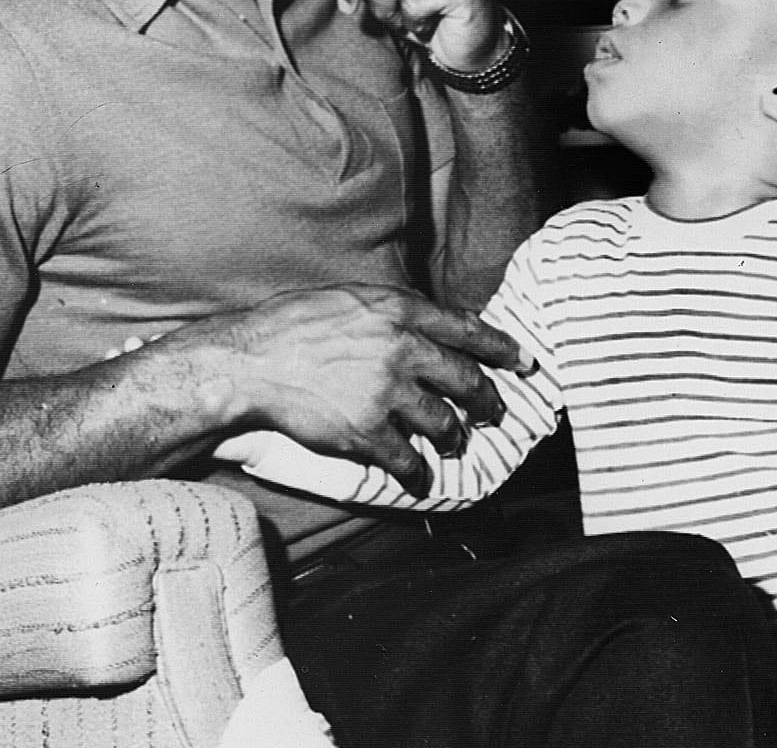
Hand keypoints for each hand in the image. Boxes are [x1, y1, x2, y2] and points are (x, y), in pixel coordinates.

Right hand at [205, 283, 531, 494]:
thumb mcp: (351, 298)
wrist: (250, 361)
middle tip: (496, 412)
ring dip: (455, 438)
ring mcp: (387, 392)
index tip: (525, 362)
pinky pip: (407, 459)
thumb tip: (426, 319)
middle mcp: (403, 349)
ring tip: (456, 444)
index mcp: (401, 311)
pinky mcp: (367, 432)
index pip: (470, 329)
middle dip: (488, 401)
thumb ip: (393, 310)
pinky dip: (417, 474)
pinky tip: (419, 479)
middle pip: (467, 380)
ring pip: (445, 423)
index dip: (504, 349)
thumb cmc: (293, 323)